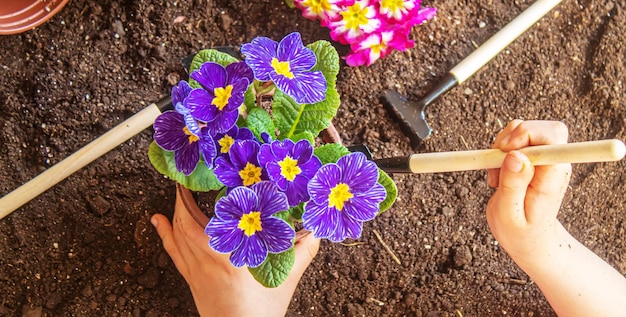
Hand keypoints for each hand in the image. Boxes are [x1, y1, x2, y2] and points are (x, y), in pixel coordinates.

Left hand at [151, 186, 319, 316]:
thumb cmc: (261, 312)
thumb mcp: (286, 279)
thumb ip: (302, 252)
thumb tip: (317, 230)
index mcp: (229, 256)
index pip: (210, 219)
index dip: (204, 196)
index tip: (204, 176)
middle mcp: (207, 259)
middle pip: (186, 221)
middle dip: (183, 197)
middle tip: (188, 177)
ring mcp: (195, 269)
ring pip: (178, 233)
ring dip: (175, 210)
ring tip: (176, 190)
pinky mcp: (191, 278)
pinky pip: (173, 251)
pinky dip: (164, 233)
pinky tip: (157, 221)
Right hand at [486, 119, 571, 261]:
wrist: (529, 239)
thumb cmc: (520, 232)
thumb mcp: (509, 214)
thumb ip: (513, 184)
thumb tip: (516, 155)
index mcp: (552, 177)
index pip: (552, 137)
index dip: (526, 134)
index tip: (505, 149)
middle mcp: (554, 164)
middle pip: (544, 128)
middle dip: (513, 135)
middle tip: (496, 160)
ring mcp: (546, 160)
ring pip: (525, 130)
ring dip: (503, 146)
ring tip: (496, 175)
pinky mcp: (534, 159)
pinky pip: (517, 139)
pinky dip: (501, 150)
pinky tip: (498, 172)